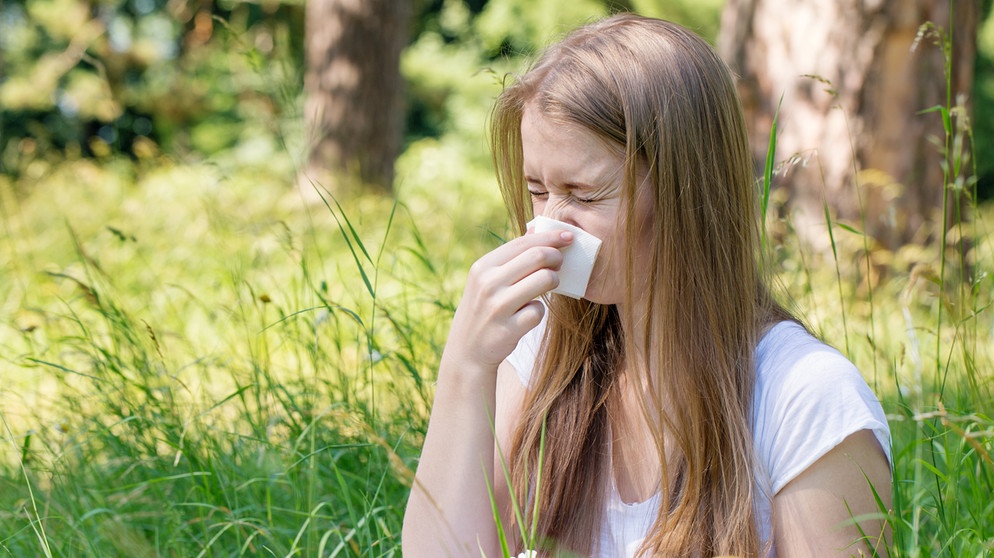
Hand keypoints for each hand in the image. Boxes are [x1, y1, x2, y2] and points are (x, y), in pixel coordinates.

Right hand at [444, 229, 572, 371]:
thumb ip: (511, 257)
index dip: (550, 237)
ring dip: (554, 281)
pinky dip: (538, 310)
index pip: (523, 243)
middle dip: (557, 257)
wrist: (467, 350)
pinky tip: (528, 314)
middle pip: (538, 257)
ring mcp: (498, 306)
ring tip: (549, 285)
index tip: (568, 236)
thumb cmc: (484, 308)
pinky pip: (539, 310)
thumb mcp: (486, 279)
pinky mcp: (509, 328)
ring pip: (545, 280)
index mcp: (483, 266)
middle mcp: (488, 283)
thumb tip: (538, 228)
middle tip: (561, 262)